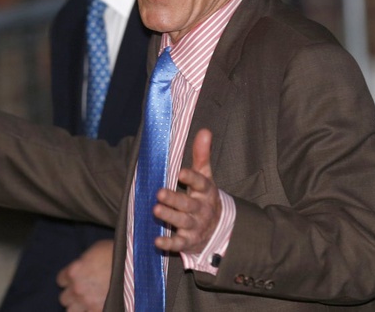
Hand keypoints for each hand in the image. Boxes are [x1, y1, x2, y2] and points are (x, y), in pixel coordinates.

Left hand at [57, 239, 113, 311]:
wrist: (138, 266)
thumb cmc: (120, 252)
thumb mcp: (97, 249)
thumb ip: (84, 261)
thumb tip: (82, 267)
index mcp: (75, 270)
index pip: (60, 280)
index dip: (70, 278)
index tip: (77, 278)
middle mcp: (77, 288)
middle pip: (64, 298)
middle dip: (73, 294)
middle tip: (84, 290)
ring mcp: (87, 302)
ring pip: (72, 311)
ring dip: (79, 306)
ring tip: (89, 300)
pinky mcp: (99, 311)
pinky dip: (91, 310)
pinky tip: (99, 303)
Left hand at [153, 128, 221, 254]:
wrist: (218, 228)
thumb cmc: (205, 196)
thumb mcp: (206, 176)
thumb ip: (202, 155)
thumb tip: (205, 130)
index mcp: (206, 191)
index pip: (201, 183)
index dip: (192, 178)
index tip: (181, 172)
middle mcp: (202, 209)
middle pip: (189, 204)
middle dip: (174, 199)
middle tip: (159, 193)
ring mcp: (196, 226)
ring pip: (183, 222)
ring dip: (170, 216)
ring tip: (156, 210)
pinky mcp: (188, 241)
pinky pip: (178, 244)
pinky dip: (168, 243)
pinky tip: (156, 241)